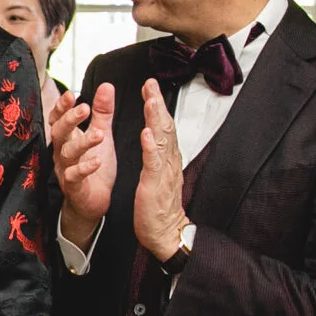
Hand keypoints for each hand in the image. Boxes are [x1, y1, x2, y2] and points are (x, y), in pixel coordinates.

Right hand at [48, 83, 116, 248]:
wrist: (92, 201)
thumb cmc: (95, 166)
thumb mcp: (101, 134)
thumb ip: (102, 112)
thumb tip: (106, 85)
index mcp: (68, 138)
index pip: (58, 118)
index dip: (61, 107)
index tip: (71, 94)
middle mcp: (62, 152)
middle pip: (59, 132)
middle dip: (69, 119)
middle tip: (84, 108)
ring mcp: (66, 169)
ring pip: (68, 153)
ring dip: (82, 142)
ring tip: (99, 134)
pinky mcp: (74, 186)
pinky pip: (75, 176)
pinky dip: (85, 168)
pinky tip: (97, 161)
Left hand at [132, 79, 187, 260]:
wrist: (166, 231)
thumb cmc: (159, 204)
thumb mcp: (157, 172)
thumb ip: (157, 152)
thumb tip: (156, 134)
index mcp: (167, 157)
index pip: (163, 125)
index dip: (157, 105)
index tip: (150, 87)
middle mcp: (169, 160)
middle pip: (165, 126)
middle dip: (157, 103)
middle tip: (150, 83)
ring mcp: (163, 171)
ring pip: (162, 140)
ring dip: (156, 119)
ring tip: (150, 100)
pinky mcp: (155, 185)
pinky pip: (154, 163)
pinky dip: (151, 148)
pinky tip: (146, 134)